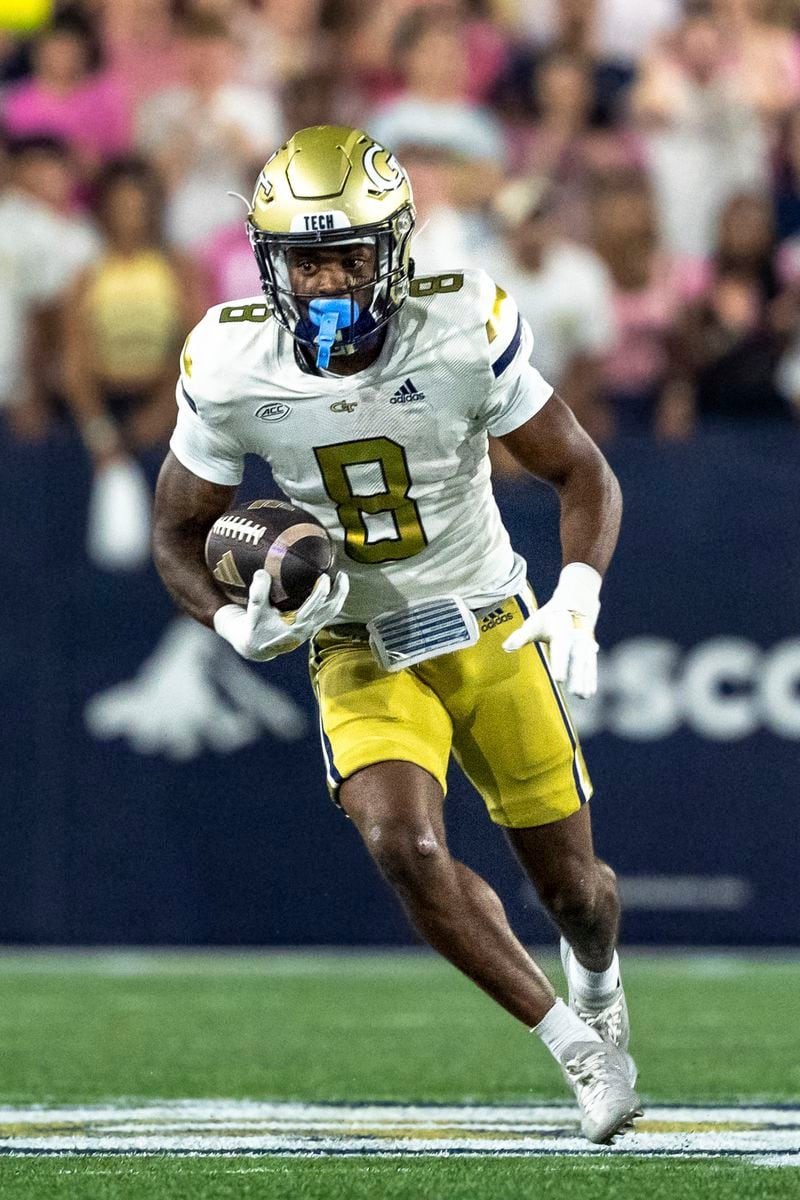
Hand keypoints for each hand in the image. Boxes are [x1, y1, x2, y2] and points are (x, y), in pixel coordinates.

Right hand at [213, 568, 348, 660]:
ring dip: (339, 596)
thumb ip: (258, 592)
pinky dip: (333, 601)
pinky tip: (333, 590)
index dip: (322, 589)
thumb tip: (263, 572)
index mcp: (296, 625)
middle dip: (339, 592)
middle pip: (331, 610)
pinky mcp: (310, 628)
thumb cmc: (255, 628)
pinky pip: (327, 614)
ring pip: (331, 613)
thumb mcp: (254, 611)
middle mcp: (307, 628)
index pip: (315, 605)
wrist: (256, 647)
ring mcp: (310, 629)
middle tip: (342, 574)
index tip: (324, 575)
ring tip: (342, 579)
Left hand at [502, 563, 600, 697]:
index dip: (560, 664)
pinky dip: (591, 678)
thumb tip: (506, 647)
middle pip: (577, 659)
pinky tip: (589, 693)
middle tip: (574, 692)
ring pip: (587, 663)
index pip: (561, 649)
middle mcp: (577, 639)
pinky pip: (591, 665)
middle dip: (577, 676)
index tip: (558, 679)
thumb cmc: (548, 619)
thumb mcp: (534, 624)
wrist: (574, 605)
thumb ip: (521, 636)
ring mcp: (586, 645)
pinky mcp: (590, 651)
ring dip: (586, 680)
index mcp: (561, 632)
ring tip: (583, 696)